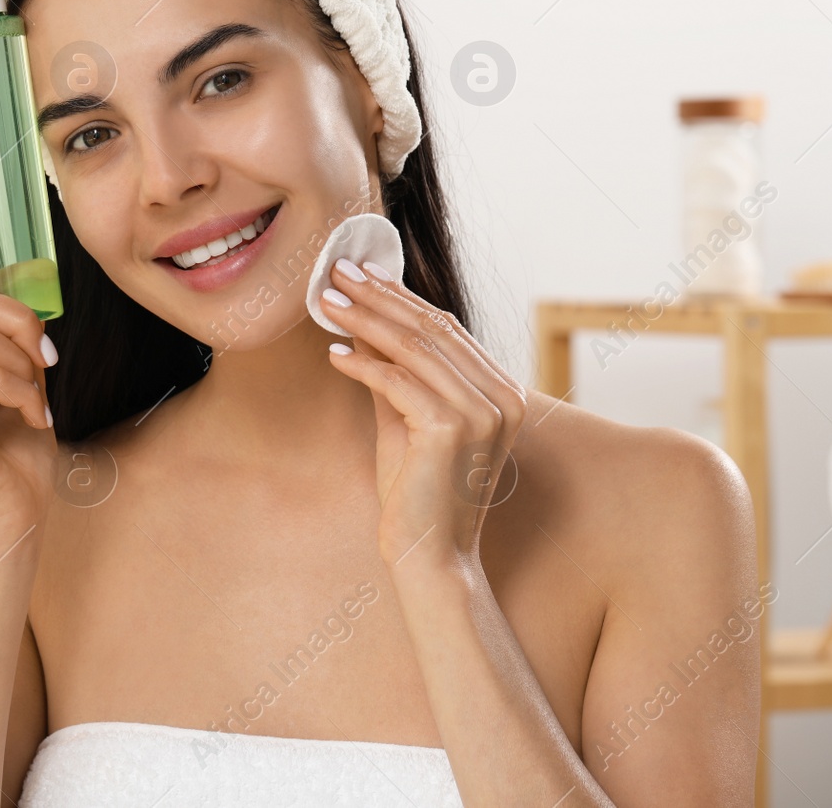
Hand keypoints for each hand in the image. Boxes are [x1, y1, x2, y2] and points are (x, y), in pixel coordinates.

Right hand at [0, 187, 58, 549]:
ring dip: (22, 361)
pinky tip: (32, 418)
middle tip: (47, 359)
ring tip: (35, 397)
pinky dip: (24, 394)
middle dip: (19, 321)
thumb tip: (31, 318)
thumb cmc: (15, 458)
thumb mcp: (23, 387)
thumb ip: (15, 348)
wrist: (9, 520)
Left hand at [322, 258, 526, 570]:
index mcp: (502, 391)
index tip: (363, 274)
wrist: (431, 558)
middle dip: (380, 297)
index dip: (401, 297)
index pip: (446, 328)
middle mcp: (502, 397)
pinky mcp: (452, 429)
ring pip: (414, 348)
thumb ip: (394, 373)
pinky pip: (398, 382)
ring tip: (328, 303)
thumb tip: (363, 323)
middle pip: (432, 329)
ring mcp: (482, 412)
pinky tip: (335, 353)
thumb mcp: (405, 420)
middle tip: (337, 273)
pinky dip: (363, 364)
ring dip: (366, 321)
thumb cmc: (419, 494)